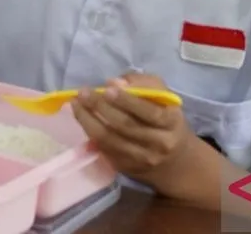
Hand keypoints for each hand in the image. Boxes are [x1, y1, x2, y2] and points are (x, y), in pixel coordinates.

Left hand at [71, 73, 194, 189]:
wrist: (175, 162)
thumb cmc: (165, 120)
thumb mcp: (164, 98)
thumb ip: (144, 84)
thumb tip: (116, 82)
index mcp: (171, 123)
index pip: (149, 112)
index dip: (127, 100)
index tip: (107, 88)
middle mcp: (158, 143)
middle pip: (126, 126)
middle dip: (101, 107)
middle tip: (83, 92)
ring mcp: (141, 158)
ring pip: (110, 139)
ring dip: (88, 120)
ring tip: (76, 103)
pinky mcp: (126, 168)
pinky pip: (104, 148)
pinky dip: (90, 132)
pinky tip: (82, 118)